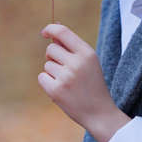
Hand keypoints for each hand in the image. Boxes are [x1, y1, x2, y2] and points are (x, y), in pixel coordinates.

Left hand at [38, 24, 130, 141]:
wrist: (99, 112)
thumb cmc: (92, 83)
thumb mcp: (88, 61)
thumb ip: (71, 46)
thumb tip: (54, 29)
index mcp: (87, 53)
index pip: (62, 32)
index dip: (50, 29)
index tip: (45, 32)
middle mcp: (77, 63)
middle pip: (51, 49)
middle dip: (53, 56)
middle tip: (65, 68)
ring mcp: (66, 77)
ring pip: (47, 64)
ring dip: (53, 72)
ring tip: (68, 82)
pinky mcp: (56, 90)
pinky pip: (41, 77)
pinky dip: (48, 82)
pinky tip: (61, 90)